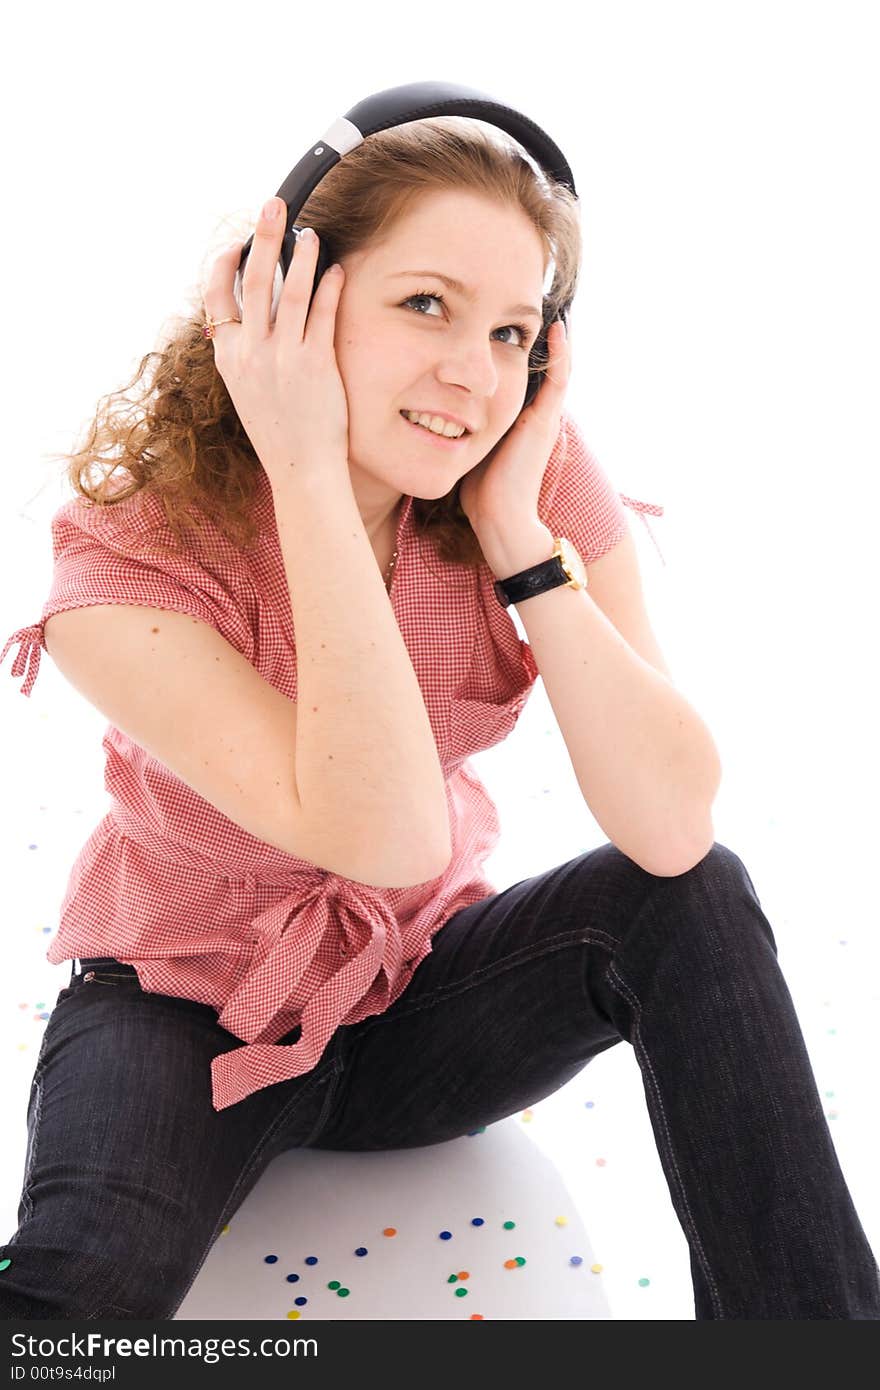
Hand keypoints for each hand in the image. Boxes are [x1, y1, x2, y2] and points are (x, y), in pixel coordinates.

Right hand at [202, 198, 349, 488]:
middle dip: (263, 236)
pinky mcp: (315, 365)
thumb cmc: (278, 432)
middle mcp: (251, 353)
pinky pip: (323, 314)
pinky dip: (329, 287)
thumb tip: (249, 320)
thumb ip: (244, 353)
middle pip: (254, 280)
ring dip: (302, 255)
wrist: (299, 470)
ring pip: (290, 290)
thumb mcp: (247, 391)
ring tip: (312, 232)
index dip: (226, 262)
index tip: (238, 242)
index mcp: (228, 357)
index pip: (216, 296)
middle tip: (273, 205)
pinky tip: (337, 269)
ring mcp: (283, 358)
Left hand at [458, 317, 571, 532]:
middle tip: (521, 301)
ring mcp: (543, 416)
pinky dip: (561, 354)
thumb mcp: (464, 447)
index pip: (515, 374)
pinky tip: (557, 327)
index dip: (509, 348)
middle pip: (534, 365)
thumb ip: (456, 427)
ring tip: (544, 304)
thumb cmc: (477, 492)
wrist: (498, 518)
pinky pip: (559, 379)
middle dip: (528, 335)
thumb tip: (426, 410)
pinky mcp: (545, 420)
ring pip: (551, 367)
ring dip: (549, 337)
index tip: (495, 319)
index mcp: (514, 418)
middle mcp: (533, 414)